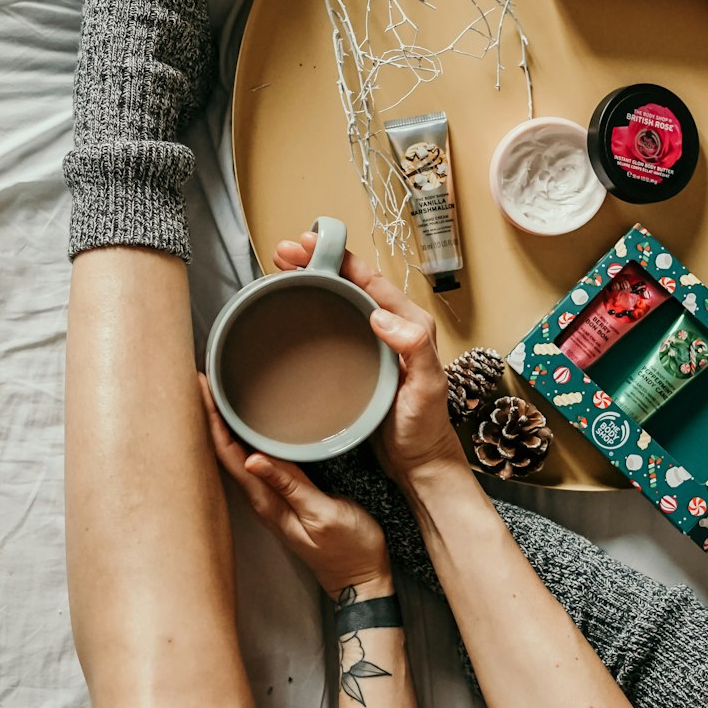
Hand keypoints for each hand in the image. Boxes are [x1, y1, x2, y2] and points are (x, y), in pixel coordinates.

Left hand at [199, 375, 391, 600]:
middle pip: (225, 454)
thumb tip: (253, 459)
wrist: (362, 578)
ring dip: (224, 428)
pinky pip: (254, 464)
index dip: (213, 421)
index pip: (229, 455)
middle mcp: (261, 501)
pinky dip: (243, 440)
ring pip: (237, 458)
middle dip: (210, 418)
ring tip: (214, 397)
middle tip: (200, 382)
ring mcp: (271, 501)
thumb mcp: (324, 514)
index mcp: (266, 502)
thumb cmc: (349, 547)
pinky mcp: (284, 499)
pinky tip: (246, 429)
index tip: (202, 389)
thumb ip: (291, 486)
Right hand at [273, 231, 468, 488]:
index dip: (340, 259)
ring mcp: (374, 344)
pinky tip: (293, 310)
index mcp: (409, 324)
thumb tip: (379, 315)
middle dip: (318, 263)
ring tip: (280, 271)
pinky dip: (314, 310)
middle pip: (351, 284)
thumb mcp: (426, 387)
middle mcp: (392, 328)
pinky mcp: (359, 362)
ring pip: (340, 302)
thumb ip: (413, 348)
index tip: (310, 245)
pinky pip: (335, 326)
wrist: (419, 463)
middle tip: (283, 253)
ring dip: (312, 282)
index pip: (370, 280)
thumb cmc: (425, 427)